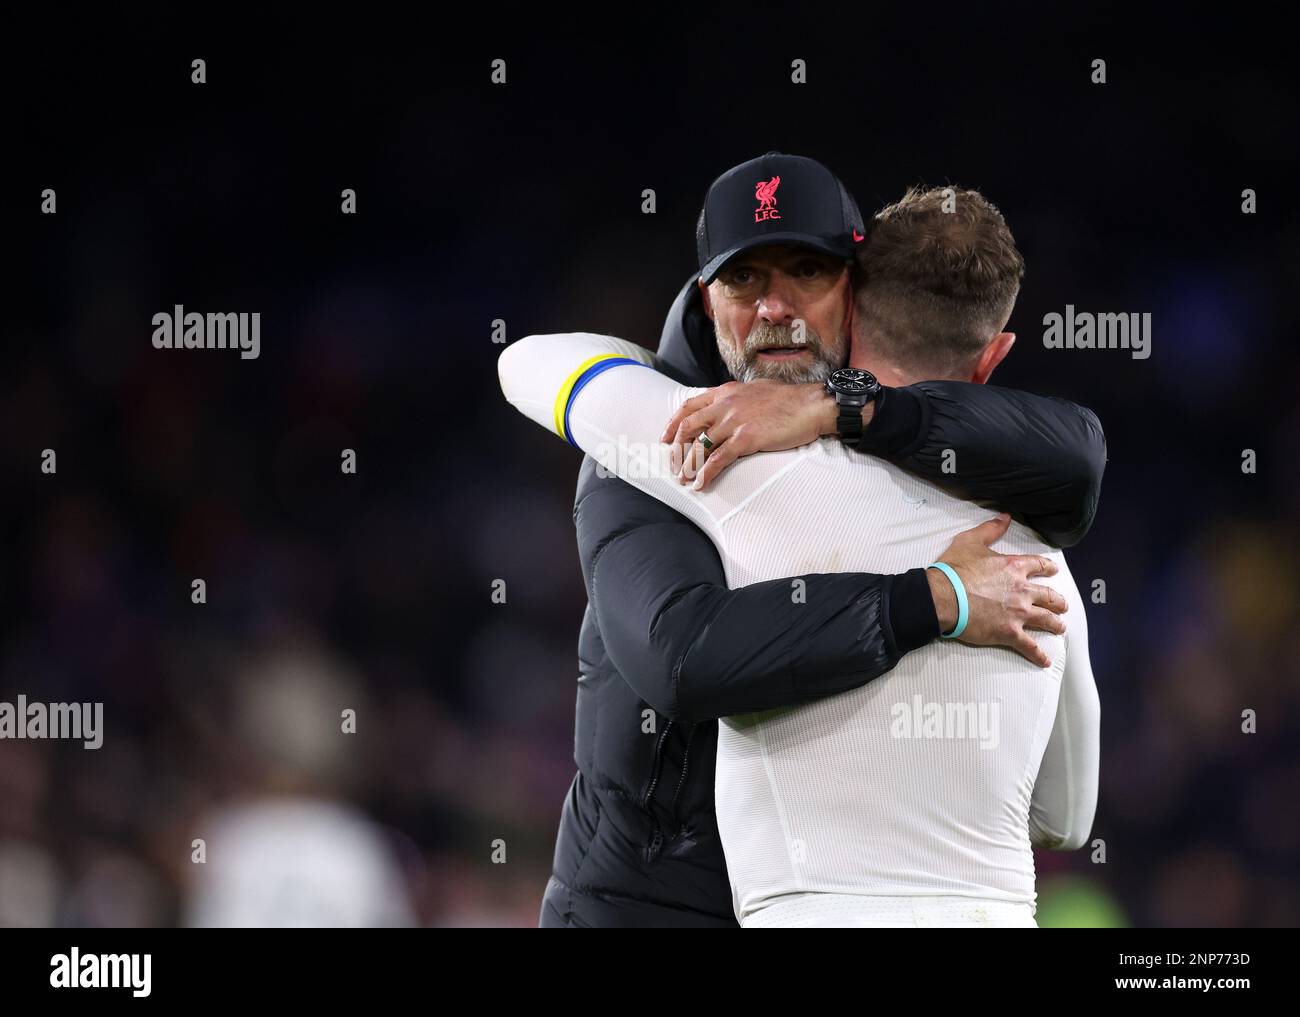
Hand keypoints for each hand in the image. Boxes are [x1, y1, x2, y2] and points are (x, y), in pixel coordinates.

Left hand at [660, 380, 855, 489]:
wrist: (811, 405)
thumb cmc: (789, 399)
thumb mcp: (755, 390)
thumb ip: (737, 399)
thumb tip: (727, 409)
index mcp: (726, 392)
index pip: (689, 406)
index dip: (673, 423)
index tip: (665, 438)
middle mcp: (725, 405)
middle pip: (688, 426)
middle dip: (676, 448)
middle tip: (673, 464)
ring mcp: (734, 421)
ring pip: (699, 445)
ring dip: (688, 465)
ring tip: (684, 479)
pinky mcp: (746, 438)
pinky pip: (718, 459)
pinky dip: (706, 474)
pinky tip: (701, 484)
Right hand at [927, 514, 1067, 667]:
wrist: (942, 597)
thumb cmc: (953, 570)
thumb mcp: (971, 541)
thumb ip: (990, 529)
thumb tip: (1005, 518)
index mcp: (1013, 567)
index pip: (1038, 566)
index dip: (1048, 568)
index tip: (1053, 571)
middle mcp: (1022, 590)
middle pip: (1049, 596)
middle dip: (1058, 601)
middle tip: (1062, 605)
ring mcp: (1018, 613)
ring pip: (1046, 620)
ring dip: (1055, 625)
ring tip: (1060, 628)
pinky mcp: (1009, 632)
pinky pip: (1029, 646)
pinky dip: (1038, 654)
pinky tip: (1045, 659)